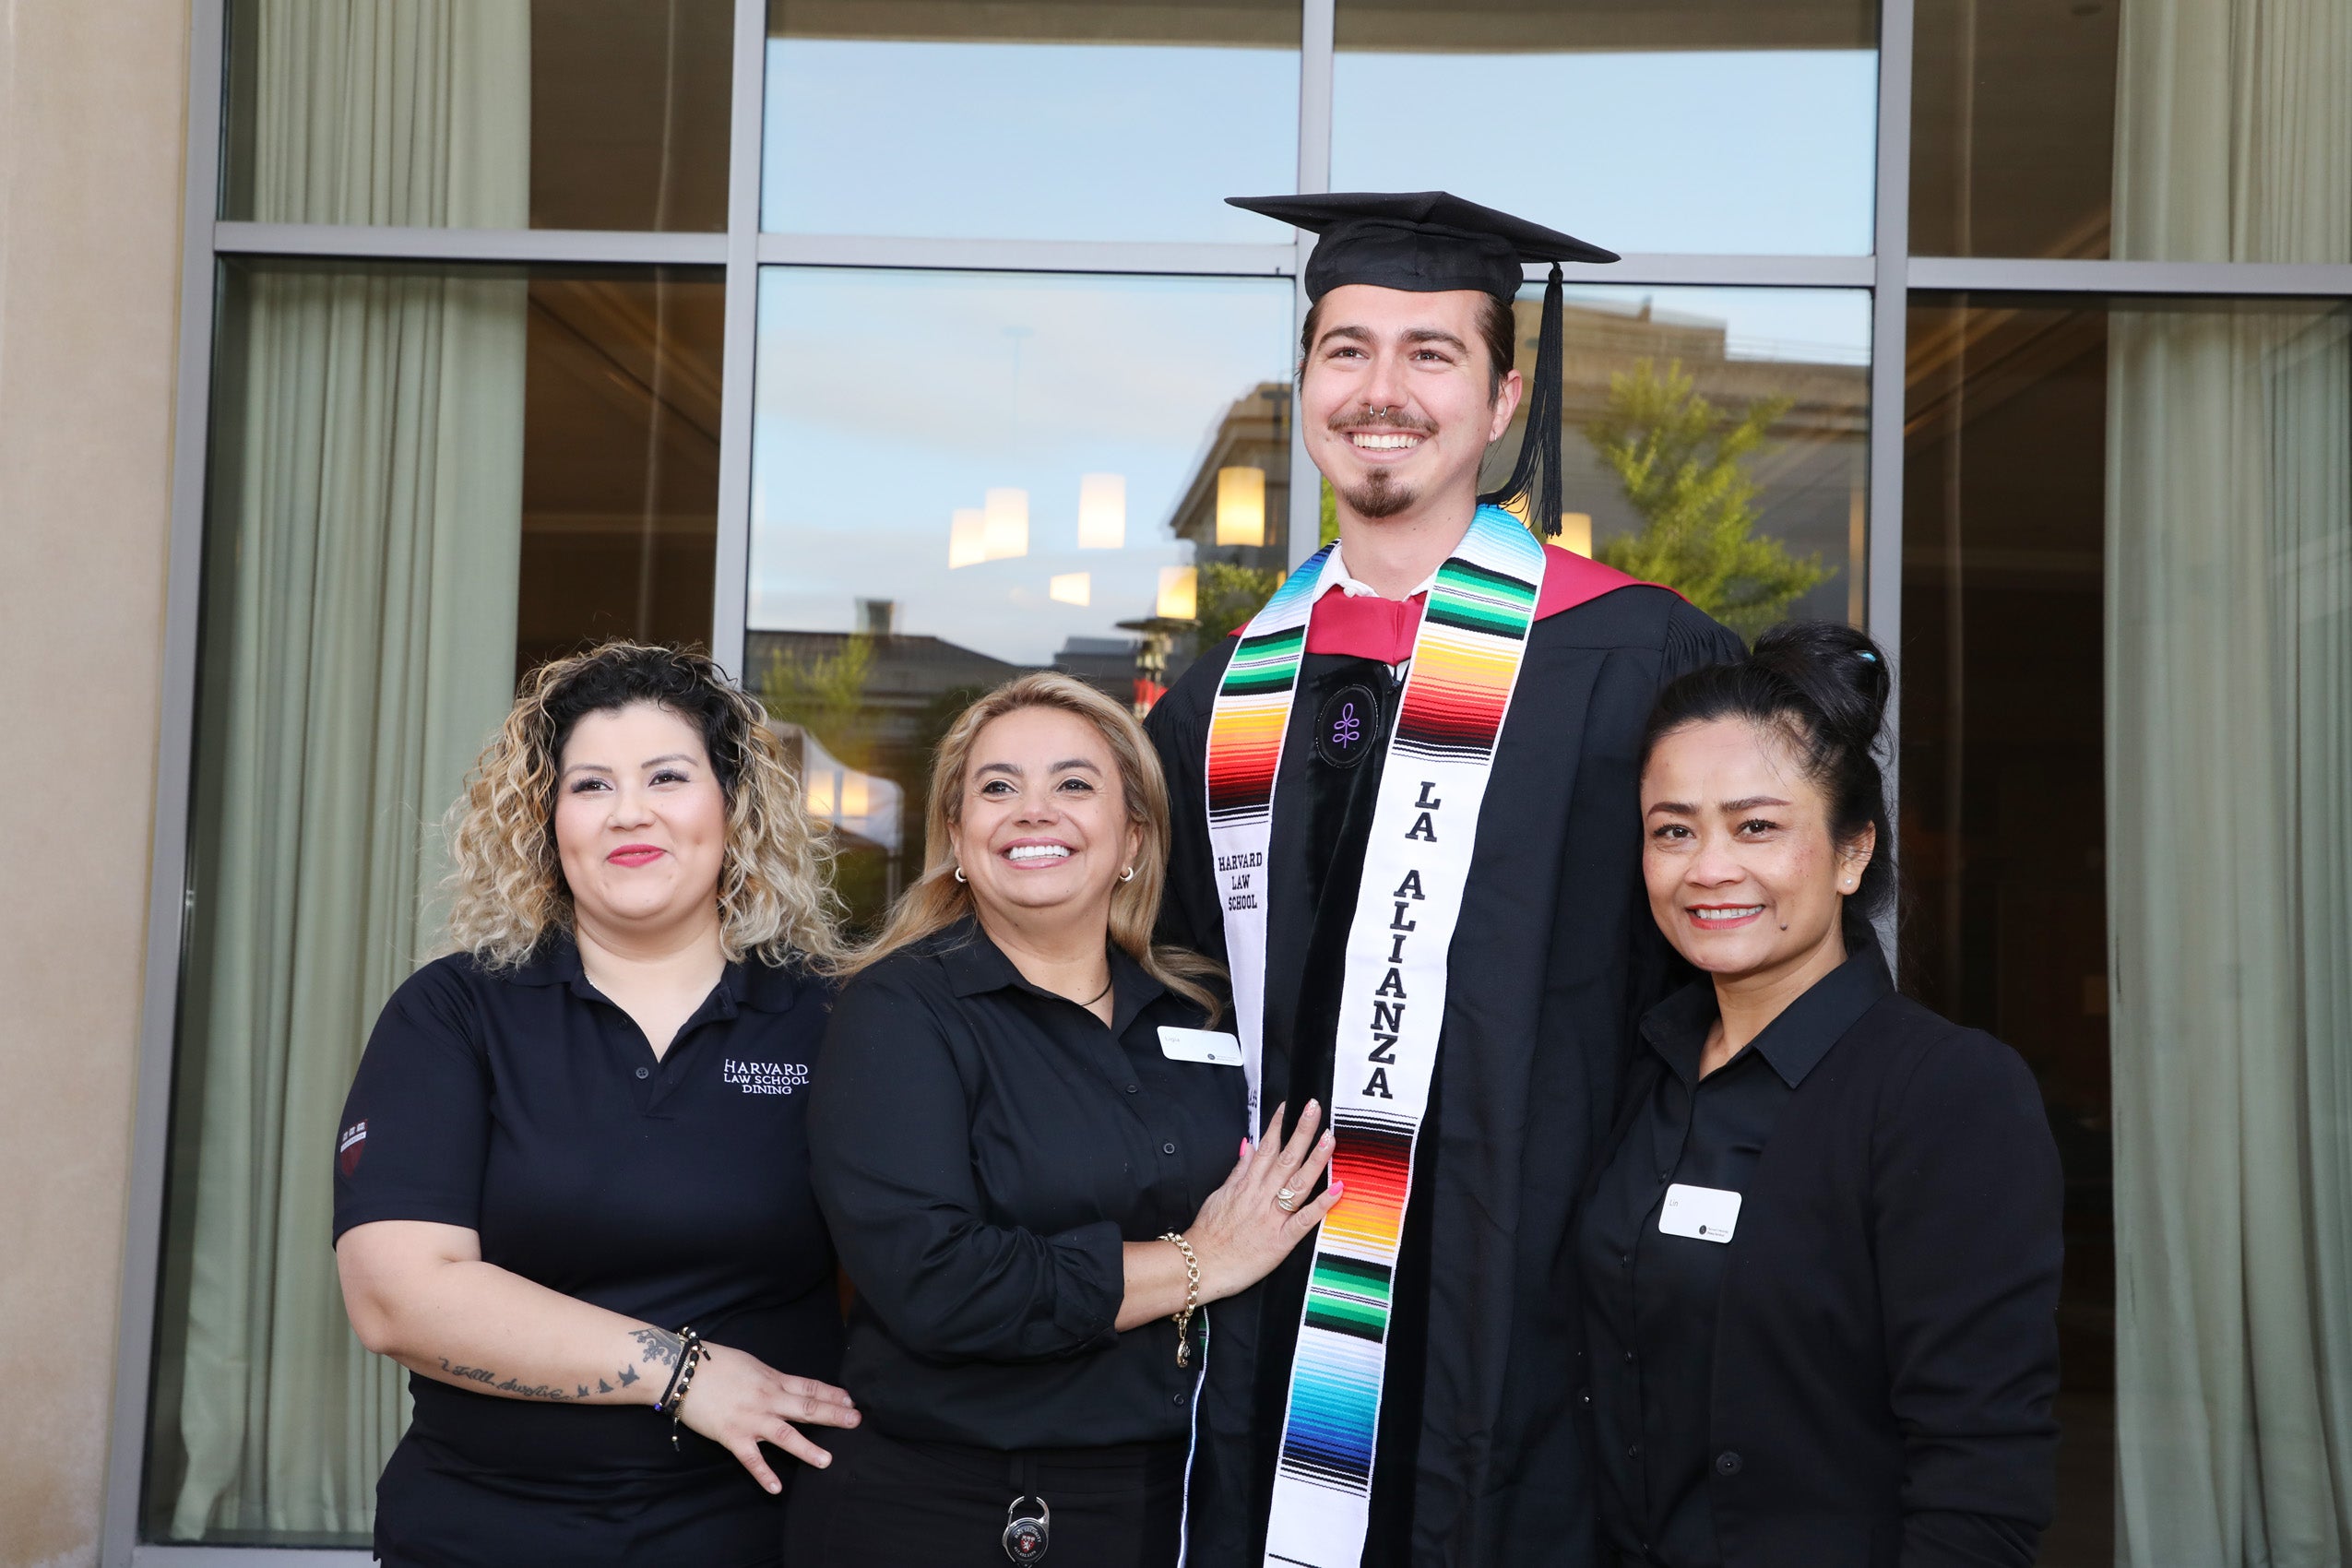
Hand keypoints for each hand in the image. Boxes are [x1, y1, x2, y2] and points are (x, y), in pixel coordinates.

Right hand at [674, 1341, 860, 1492]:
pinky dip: (764, 1474)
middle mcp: (768, 1399)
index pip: (809, 1387)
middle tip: (855, 1422)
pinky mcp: (732, 1436)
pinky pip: (751, 1458)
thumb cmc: (715, 1363)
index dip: (831, 1394)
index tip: (850, 1401)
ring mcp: (751, 1419)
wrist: (682, 1370)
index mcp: (773, 1379)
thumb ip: (771, 1379)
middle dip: (834, 1415)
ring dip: (808, 1449)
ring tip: (828, 1460)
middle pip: (807, 1408)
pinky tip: (777, 1488)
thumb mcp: (751, 1364)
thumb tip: (787, 1386)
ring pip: (786, 1436)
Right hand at [1185, 1101, 1343, 1301]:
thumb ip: (1238, 1171)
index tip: (1290, 1106)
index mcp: (1246, 1185)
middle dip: (1301, 1131)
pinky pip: (1304, 1220)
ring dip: (1315, 1159)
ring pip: (1298, 1183)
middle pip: (1286, 1158)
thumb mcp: (1219, 1195)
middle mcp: (1261, 1196)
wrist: (1199, 1265)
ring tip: (1330, 1138)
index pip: (1266, 1148)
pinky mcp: (1280, 1240)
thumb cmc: (1208, 1233)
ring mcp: (1272, 1217)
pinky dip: (1321, 1204)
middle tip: (1314, 1108)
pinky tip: (1337, 1189)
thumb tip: (1249, 1145)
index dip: (1279, 1125)